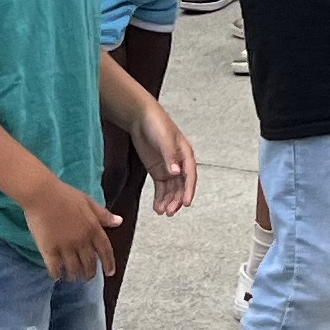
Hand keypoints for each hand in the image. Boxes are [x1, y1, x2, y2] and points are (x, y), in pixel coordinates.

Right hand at [16, 169, 120, 282]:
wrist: (41, 193)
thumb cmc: (64, 194)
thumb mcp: (88, 202)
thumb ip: (103, 215)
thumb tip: (120, 222)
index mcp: (93, 228)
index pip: (105, 250)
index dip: (109, 263)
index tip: (110, 273)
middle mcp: (81, 240)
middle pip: (90, 263)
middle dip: (90, 273)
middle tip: (88, 277)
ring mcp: (65, 246)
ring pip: (74, 268)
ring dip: (75, 275)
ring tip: (73, 277)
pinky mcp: (49, 249)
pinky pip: (55, 267)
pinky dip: (57, 274)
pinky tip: (57, 276)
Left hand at [132, 98, 197, 214]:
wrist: (140, 117)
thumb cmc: (156, 123)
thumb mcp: (164, 138)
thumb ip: (170, 156)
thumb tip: (176, 172)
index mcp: (185, 154)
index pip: (190, 176)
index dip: (189, 190)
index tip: (186, 202)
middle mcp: (179, 163)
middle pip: (181, 186)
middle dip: (176, 200)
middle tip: (170, 211)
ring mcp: (168, 168)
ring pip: (171, 189)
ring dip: (168, 201)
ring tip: (162, 212)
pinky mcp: (157, 171)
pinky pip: (161, 188)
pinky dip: (160, 198)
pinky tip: (157, 207)